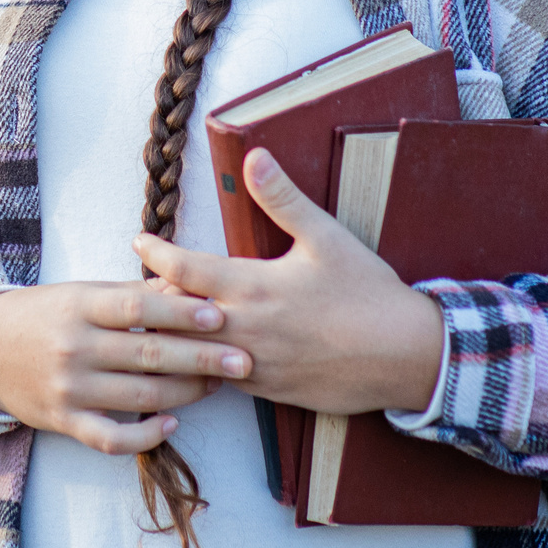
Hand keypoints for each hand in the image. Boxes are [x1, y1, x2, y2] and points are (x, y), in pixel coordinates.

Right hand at [0, 280, 245, 454]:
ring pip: (139, 397)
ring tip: (218, 385)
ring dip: (186, 393)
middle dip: (202, 358)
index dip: (181, 312)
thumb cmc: (41, 315)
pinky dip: (145, 435)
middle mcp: (73, 347)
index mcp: (78, 306)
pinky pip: (111, 438)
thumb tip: (189, 287)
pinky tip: (172, 424)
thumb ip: (131, 295)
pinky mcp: (63, 421)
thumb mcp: (80, 292)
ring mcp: (68, 388)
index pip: (137, 307)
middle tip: (244, 359)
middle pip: (147, 354)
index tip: (221, 314)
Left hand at [130, 148, 446, 416]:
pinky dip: (201, 366)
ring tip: (158, 321)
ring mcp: (253, 365)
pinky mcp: (267, 391)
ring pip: (190, 354)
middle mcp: (244, 329)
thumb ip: (283, 198)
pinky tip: (198, 357)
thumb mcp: (327, 238)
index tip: (139, 241)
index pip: (183, 269)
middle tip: (140, 285)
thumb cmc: (368, 294)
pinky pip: (219, 380)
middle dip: (152, 301)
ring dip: (173, 336)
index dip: (155, 253)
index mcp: (252, 287)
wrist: (407, 357)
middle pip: (172, 317)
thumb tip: (254, 156)